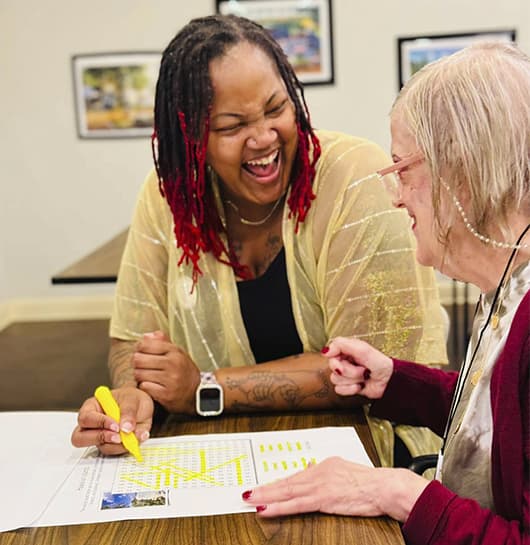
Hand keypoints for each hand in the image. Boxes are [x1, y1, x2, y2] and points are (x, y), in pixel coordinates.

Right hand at [71, 386, 153, 454]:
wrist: (142, 408)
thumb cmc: (132, 399)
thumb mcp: (132, 399)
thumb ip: (129, 411)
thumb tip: (125, 428)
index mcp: (92, 407)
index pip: (86, 418)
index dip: (99, 423)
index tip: (116, 426)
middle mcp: (92, 424)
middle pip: (80, 438)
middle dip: (100, 438)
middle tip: (119, 436)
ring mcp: (100, 436)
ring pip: (101, 447)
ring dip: (119, 444)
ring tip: (134, 435)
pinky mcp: (110, 445)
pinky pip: (114, 451)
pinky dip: (126, 447)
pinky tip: (136, 437)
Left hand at [133, 331, 200, 413]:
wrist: (196, 392)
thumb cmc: (183, 371)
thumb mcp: (177, 352)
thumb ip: (162, 342)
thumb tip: (146, 336)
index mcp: (174, 351)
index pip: (145, 345)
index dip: (139, 349)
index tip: (142, 353)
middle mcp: (173, 363)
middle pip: (138, 359)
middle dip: (137, 364)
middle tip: (141, 366)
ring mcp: (170, 379)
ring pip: (139, 374)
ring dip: (140, 376)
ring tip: (146, 376)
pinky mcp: (166, 394)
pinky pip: (144, 387)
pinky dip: (145, 387)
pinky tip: (151, 386)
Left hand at [242, 457, 427, 522]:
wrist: (384, 487)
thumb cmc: (370, 483)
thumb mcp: (345, 472)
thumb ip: (328, 475)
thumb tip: (313, 476)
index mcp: (324, 465)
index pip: (296, 476)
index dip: (278, 484)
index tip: (265, 487)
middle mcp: (318, 471)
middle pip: (287, 481)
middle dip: (265, 488)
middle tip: (247, 491)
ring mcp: (320, 484)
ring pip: (286, 491)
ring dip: (266, 496)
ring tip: (250, 499)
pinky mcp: (323, 498)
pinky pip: (295, 504)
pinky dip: (278, 506)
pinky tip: (266, 508)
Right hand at [323, 336, 392, 398]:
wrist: (389, 381)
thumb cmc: (379, 363)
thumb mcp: (362, 349)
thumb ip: (341, 345)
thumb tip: (325, 351)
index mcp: (346, 350)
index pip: (330, 352)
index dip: (336, 357)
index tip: (343, 358)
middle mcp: (344, 362)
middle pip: (333, 367)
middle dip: (349, 370)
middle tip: (362, 369)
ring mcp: (345, 375)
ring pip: (335, 379)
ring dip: (352, 379)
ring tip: (363, 376)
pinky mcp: (347, 387)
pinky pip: (339, 390)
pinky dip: (351, 389)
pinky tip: (360, 386)